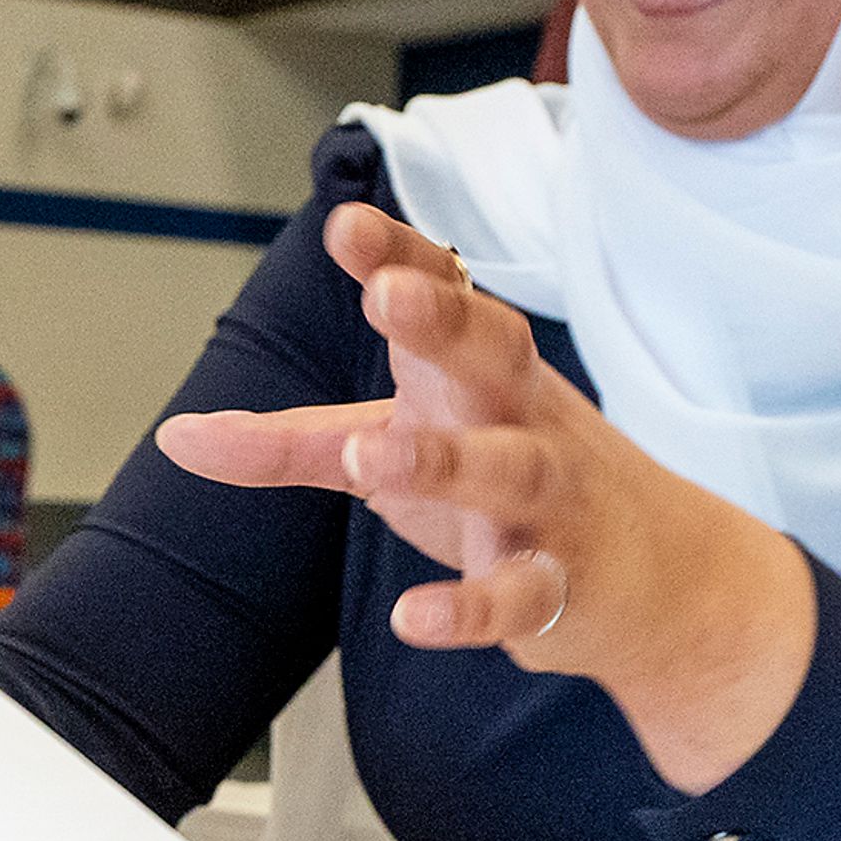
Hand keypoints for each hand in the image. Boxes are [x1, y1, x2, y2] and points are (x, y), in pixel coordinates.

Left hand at [154, 203, 815, 794]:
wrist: (660, 578)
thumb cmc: (510, 484)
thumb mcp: (394, 446)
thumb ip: (289, 442)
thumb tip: (179, 434)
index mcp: (479, 370)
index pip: (447, 294)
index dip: (401, 257)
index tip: (347, 224)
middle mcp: (521, 417)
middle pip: (494, 355)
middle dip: (442, 323)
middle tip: (388, 297)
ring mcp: (550, 500)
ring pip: (507, 470)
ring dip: (442, 461)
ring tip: (371, 457)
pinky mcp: (562, 586)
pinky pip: (519, 594)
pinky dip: (468, 607)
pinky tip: (412, 616)